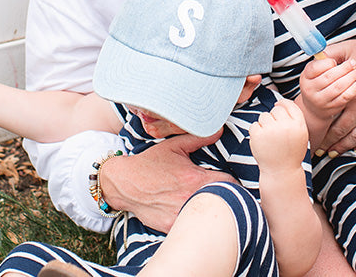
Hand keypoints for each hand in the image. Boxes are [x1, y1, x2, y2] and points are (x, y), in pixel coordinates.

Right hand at [100, 131, 236, 231]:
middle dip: (224, 197)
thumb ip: (199, 139)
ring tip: (206, 204)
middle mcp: (190, 197)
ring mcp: (180, 214)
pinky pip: (189, 226)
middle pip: (222, 202)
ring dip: (209, 210)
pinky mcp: (171, 226)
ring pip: (207, 217)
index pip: (229, 183)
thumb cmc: (150, 163)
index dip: (232, 182)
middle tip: (220, 193)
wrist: (123, 183)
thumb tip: (219, 129)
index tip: (228, 182)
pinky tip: (189, 215)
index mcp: (195, 178)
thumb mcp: (174, 146)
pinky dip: (192, 222)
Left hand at [249, 98, 309, 172]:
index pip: (289, 104)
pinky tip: (263, 142)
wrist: (281, 172)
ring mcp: (271, 130)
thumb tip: (280, 103)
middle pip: (276, 109)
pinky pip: (254, 124)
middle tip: (276, 132)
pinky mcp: (258, 135)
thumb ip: (294, 119)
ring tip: (270, 138)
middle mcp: (286, 126)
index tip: (279, 106)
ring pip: (264, 116)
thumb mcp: (301, 135)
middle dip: (274, 117)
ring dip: (264, 124)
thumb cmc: (291, 153)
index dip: (283, 104)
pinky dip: (256, 132)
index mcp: (299, 125)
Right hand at [298, 56, 355, 123]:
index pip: (315, 68)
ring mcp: (320, 100)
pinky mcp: (332, 108)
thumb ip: (325, 57)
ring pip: (337, 87)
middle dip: (343, 69)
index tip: (335, 61)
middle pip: (328, 77)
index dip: (327, 63)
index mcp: (306, 76)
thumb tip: (328, 51)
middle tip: (353, 63)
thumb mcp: (318, 68)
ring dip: (350, 78)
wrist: (316, 107)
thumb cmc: (320, 81)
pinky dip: (354, 89)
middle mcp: (310, 89)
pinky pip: (345, 97)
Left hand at [318, 37, 355, 155]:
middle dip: (331, 143)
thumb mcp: (348, 48)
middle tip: (322, 150)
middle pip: (343, 134)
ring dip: (346, 148)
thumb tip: (315, 60)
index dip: (323, 131)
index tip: (316, 137)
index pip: (332, 120)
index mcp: (351, 96)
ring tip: (336, 152)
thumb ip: (330, 56)